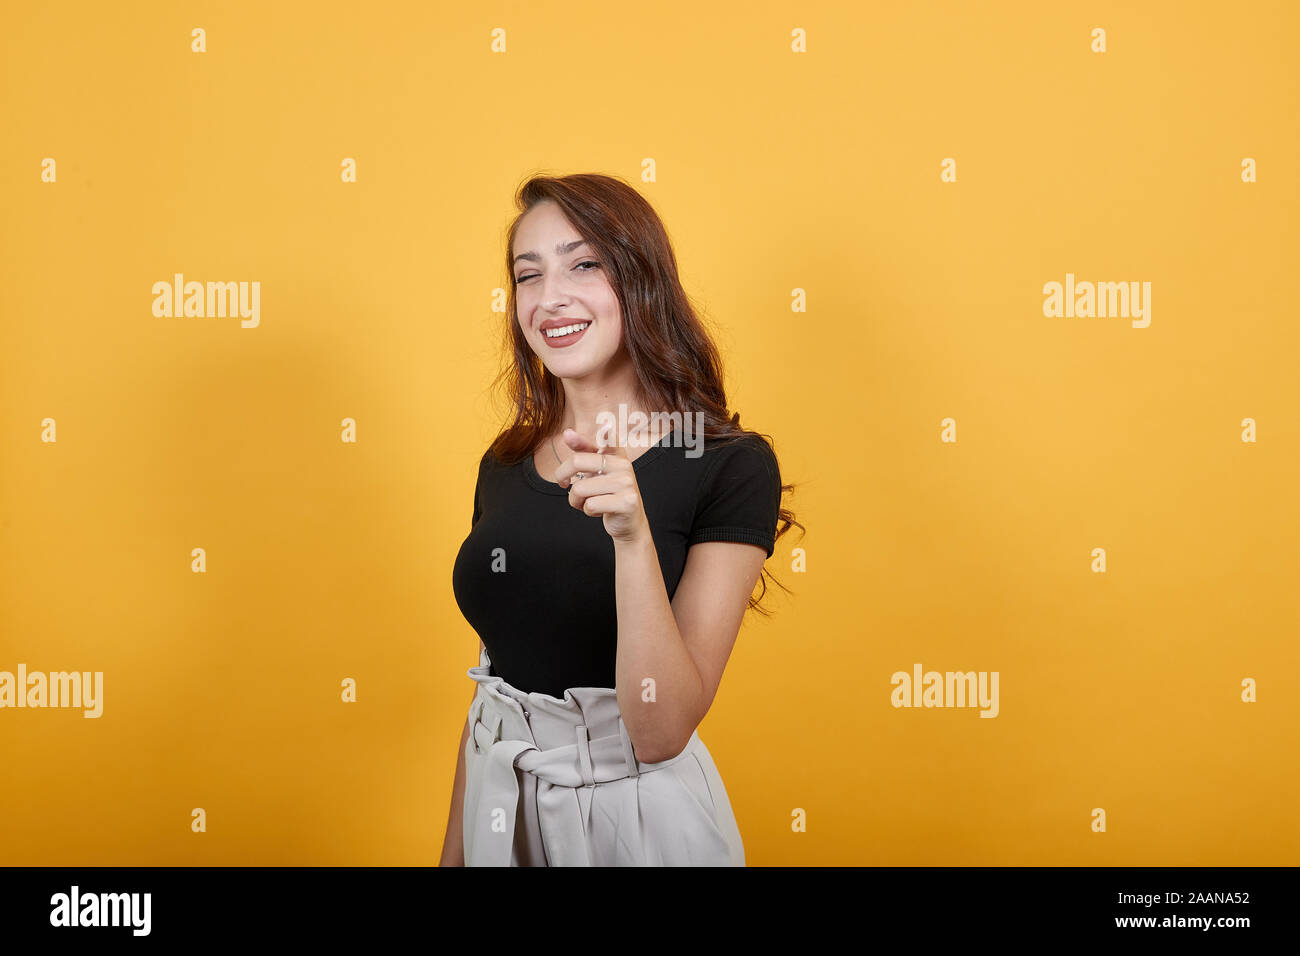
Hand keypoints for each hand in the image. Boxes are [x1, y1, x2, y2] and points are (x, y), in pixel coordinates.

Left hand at [554, 428, 650, 544]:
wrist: (630, 523)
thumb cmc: (609, 495)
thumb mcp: (598, 471)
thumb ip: (584, 451)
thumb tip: (567, 432)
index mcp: (617, 454)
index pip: (600, 438)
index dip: (581, 437)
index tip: (566, 434)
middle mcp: (624, 465)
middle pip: (577, 461)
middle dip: (562, 475)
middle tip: (563, 484)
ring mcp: (627, 483)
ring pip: (580, 488)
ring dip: (576, 500)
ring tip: (586, 502)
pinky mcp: (627, 502)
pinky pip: (591, 505)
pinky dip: (587, 511)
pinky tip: (598, 511)